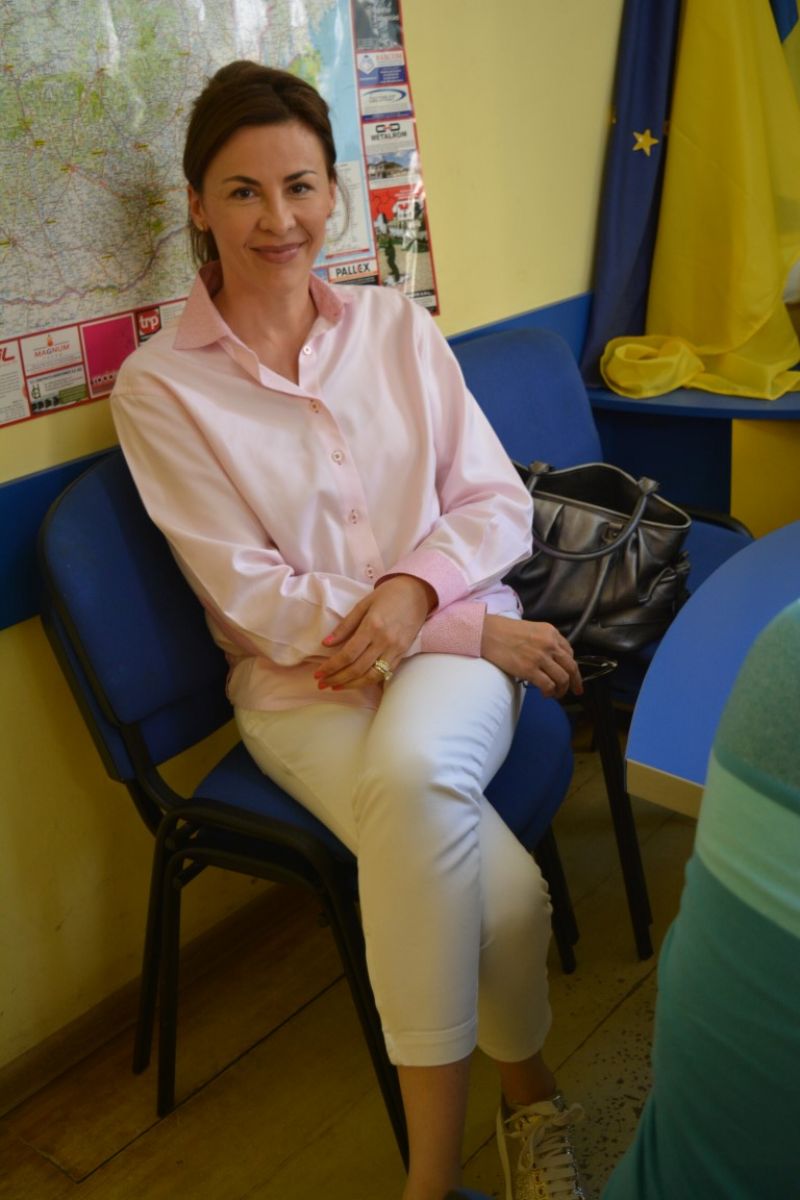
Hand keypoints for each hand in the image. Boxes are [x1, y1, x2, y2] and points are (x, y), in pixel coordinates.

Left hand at [315, 574, 435, 690]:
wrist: (418, 591)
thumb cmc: (388, 594)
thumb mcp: (363, 604)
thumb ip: (345, 626)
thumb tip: (325, 644)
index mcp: (372, 626)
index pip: (348, 654)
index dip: (331, 667)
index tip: (318, 674)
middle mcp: (384, 641)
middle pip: (357, 668)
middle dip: (337, 679)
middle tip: (322, 684)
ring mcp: (395, 649)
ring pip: (372, 676)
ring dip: (352, 685)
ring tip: (336, 687)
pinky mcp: (403, 653)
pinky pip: (385, 673)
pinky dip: (369, 681)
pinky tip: (356, 682)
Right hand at [480, 615, 582, 698]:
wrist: (487, 633)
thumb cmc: (504, 631)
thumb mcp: (532, 629)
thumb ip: (545, 641)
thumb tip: (553, 659)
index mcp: (551, 632)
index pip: (569, 652)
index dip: (572, 666)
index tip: (573, 674)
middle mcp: (549, 644)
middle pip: (571, 667)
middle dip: (576, 681)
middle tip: (577, 690)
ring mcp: (540, 657)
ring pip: (562, 679)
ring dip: (562, 690)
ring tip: (556, 694)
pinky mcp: (529, 669)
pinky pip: (548, 685)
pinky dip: (550, 692)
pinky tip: (546, 694)